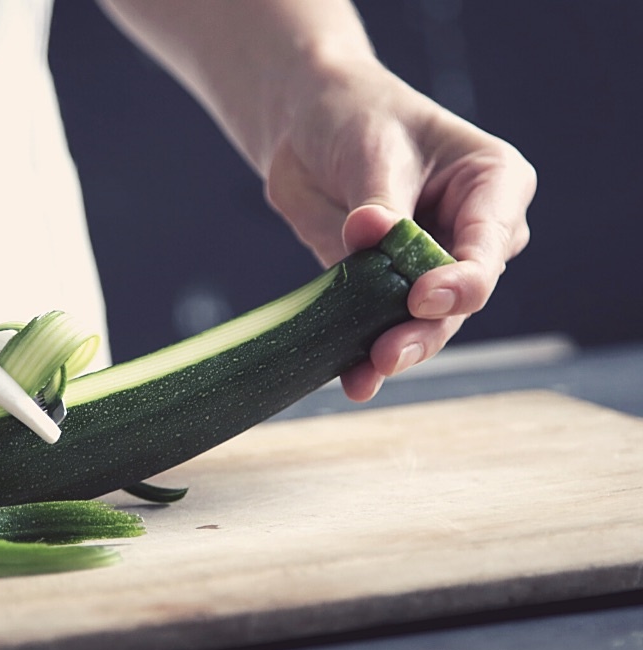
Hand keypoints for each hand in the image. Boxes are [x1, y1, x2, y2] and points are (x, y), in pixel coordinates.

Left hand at [265, 58, 534, 400]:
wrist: (307, 124)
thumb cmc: (358, 117)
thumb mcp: (373, 148)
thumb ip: (378, 201)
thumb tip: (368, 233)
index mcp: (494, 185)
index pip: (488, 244)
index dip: (461, 279)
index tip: (423, 297)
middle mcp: (473, 234)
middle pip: (460, 295)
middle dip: (425, 328)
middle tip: (388, 353)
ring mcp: (431, 266)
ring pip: (426, 321)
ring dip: (397, 349)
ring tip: (366, 372)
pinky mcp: (385, 288)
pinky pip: (380, 325)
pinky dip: (364, 353)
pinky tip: (352, 379)